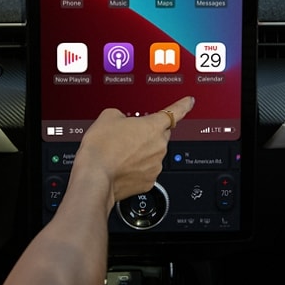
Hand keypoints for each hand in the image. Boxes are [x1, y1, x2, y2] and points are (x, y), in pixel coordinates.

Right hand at [74, 95, 193, 201]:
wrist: (95, 176)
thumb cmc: (101, 147)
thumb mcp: (108, 116)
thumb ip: (121, 115)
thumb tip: (122, 122)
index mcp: (152, 126)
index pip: (174, 111)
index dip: (183, 105)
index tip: (189, 102)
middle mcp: (159, 146)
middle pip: (160, 135)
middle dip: (148, 134)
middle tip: (128, 137)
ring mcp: (155, 165)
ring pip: (152, 154)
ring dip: (141, 152)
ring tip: (119, 154)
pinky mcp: (148, 181)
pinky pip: (145, 171)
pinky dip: (136, 168)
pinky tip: (121, 166)